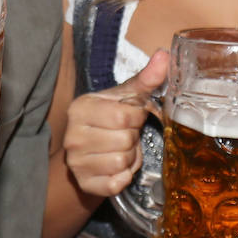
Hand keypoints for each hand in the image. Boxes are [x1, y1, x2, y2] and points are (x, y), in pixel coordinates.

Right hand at [62, 49, 167, 196]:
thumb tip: (165, 54)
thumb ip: (146, 78)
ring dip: (130, 157)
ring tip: (122, 149)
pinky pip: (117, 182)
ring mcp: (76, 162)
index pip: (124, 116)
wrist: (87, 153)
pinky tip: (118, 166)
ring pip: (122, 162)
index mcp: (81, 108)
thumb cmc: (108, 120)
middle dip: (133, 138)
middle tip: (126, 134)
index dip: (136, 117)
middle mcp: (72, 135)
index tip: (131, 116)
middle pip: (124, 140)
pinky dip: (125, 175)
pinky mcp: (85, 183)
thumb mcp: (125, 97)